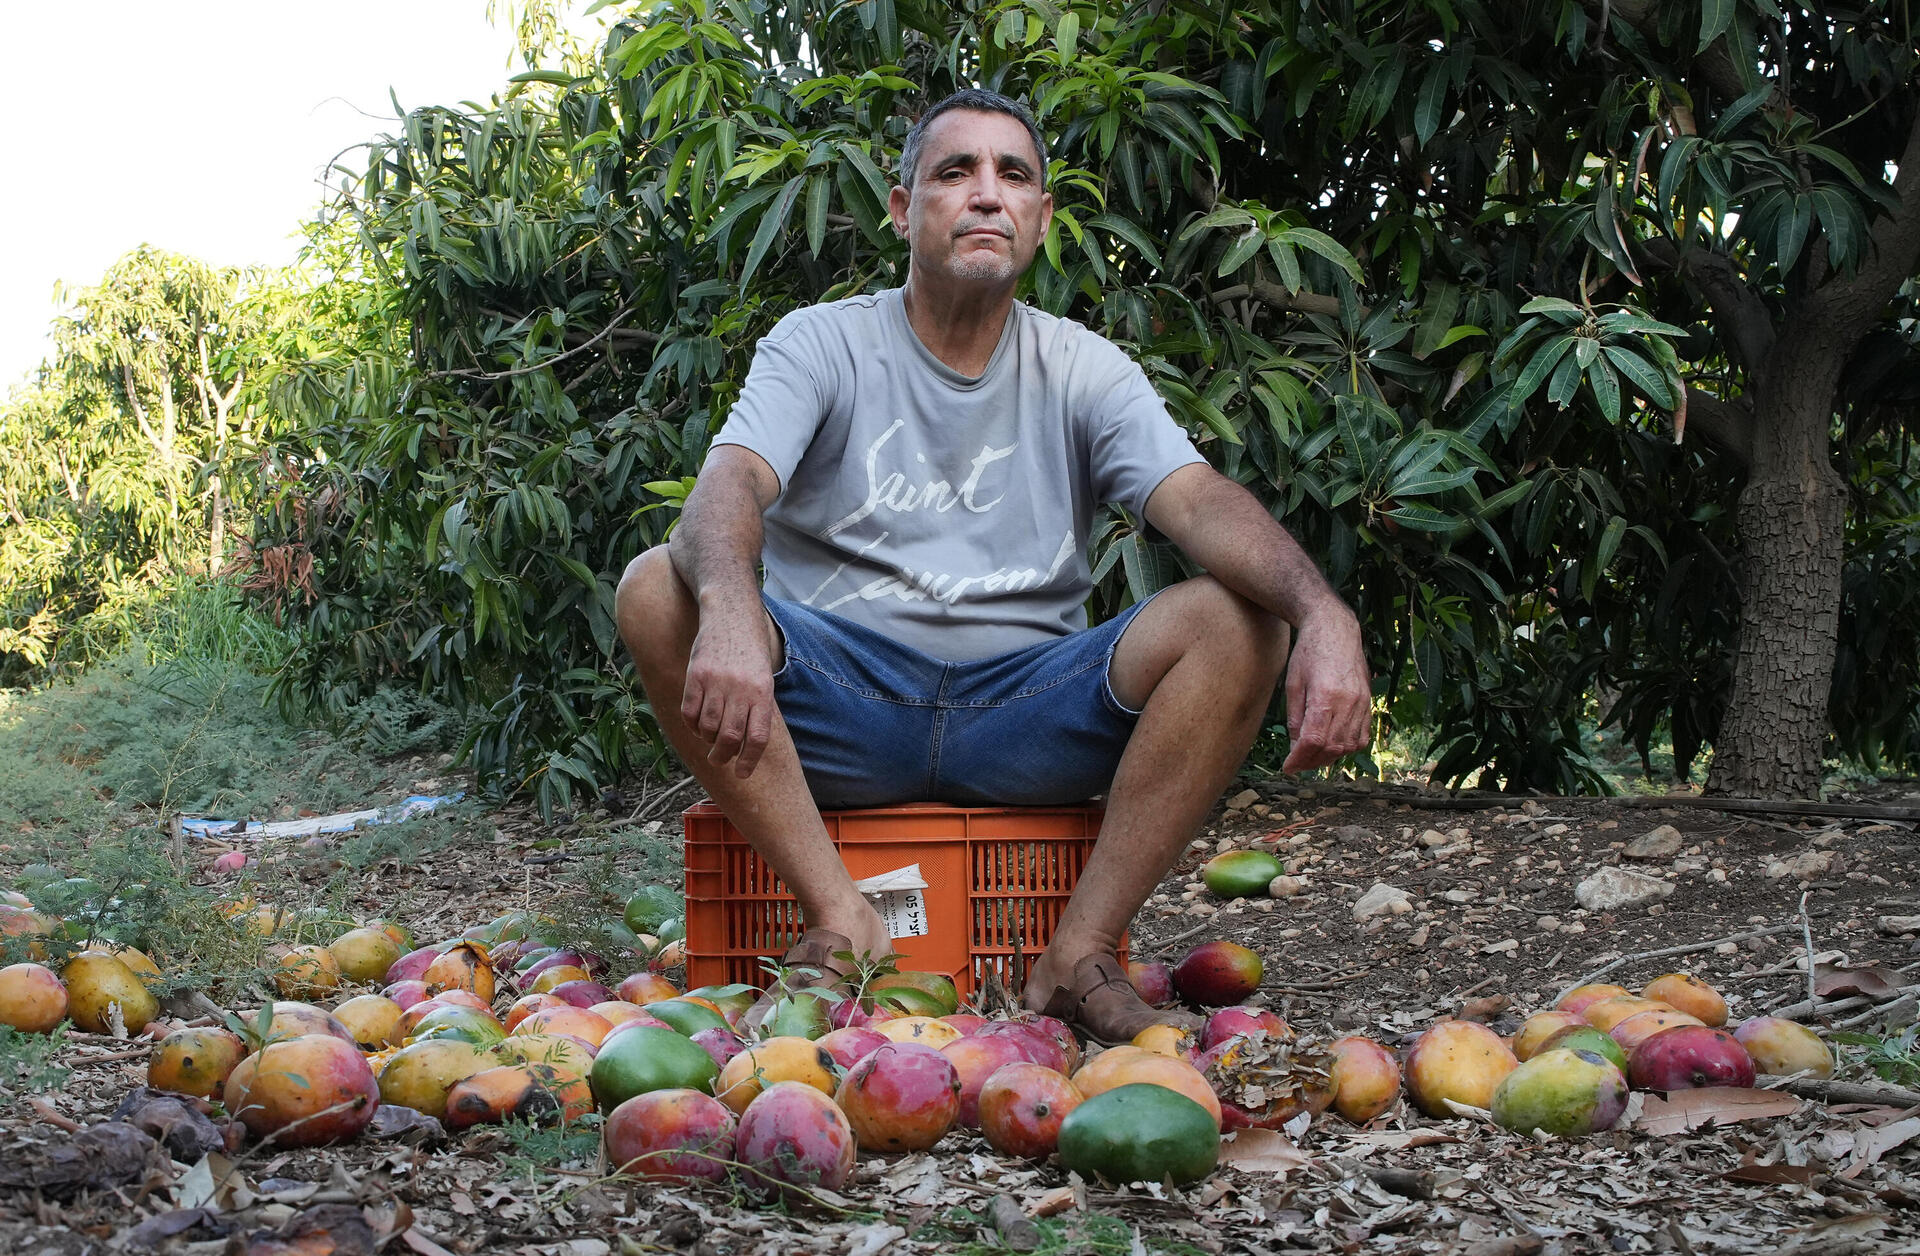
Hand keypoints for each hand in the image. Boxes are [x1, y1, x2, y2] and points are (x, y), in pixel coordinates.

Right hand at [681, 609, 777, 778]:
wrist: (730, 614)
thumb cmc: (750, 650)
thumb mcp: (763, 677)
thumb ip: (756, 707)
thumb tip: (745, 744)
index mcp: (762, 692)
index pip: (757, 737)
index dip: (749, 760)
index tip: (742, 774)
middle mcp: (740, 689)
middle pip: (730, 737)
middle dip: (724, 756)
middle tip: (720, 760)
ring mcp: (716, 682)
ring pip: (707, 727)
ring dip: (707, 739)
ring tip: (709, 737)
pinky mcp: (695, 675)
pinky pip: (689, 712)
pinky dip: (691, 725)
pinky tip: (697, 723)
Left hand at [1282, 606, 1371, 771]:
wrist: (1336, 629)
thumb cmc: (1309, 653)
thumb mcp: (1293, 684)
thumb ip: (1295, 717)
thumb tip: (1296, 747)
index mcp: (1326, 696)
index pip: (1314, 740)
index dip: (1300, 759)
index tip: (1288, 767)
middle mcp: (1348, 702)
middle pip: (1332, 746)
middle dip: (1312, 761)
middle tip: (1297, 764)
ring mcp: (1362, 702)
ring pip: (1349, 745)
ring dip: (1330, 757)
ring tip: (1313, 756)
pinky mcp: (1369, 702)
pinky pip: (1362, 735)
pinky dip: (1348, 747)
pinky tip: (1333, 746)